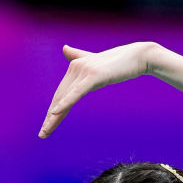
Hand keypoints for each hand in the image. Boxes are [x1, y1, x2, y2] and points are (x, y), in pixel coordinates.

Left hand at [39, 42, 158, 137]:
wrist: (139, 56)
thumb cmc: (120, 62)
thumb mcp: (95, 61)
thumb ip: (79, 56)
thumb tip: (64, 48)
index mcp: (75, 66)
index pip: (61, 92)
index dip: (53, 109)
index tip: (46, 125)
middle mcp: (76, 67)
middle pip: (60, 97)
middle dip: (50, 117)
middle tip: (42, 134)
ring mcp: (84, 71)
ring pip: (65, 98)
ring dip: (54, 117)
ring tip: (45, 131)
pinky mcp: (93, 75)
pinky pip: (76, 93)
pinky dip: (65, 103)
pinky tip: (55, 114)